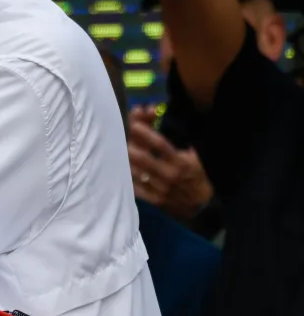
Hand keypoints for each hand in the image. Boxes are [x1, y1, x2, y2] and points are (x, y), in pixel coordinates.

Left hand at [127, 105, 213, 221]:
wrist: (201, 204)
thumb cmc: (195, 172)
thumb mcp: (193, 154)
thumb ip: (175, 134)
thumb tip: (151, 111)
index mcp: (181, 162)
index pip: (160, 145)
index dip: (145, 132)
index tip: (134, 123)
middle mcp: (169, 175)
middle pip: (142, 158)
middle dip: (129, 144)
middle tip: (119, 135)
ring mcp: (160, 189)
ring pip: (135, 172)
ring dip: (123, 158)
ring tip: (114, 147)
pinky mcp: (153, 200)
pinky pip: (134, 187)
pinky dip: (124, 176)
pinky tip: (116, 166)